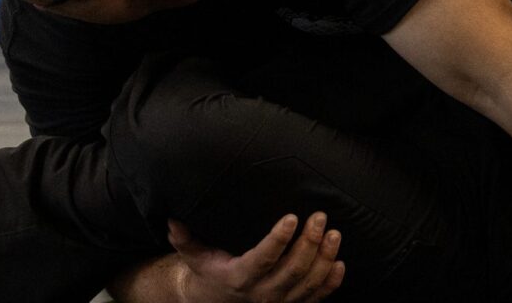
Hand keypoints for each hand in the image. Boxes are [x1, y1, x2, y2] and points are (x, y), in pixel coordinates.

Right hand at [168, 212, 345, 302]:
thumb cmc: (208, 274)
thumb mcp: (193, 257)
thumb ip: (184, 239)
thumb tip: (172, 220)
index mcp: (240, 277)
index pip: (263, 258)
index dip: (278, 239)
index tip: (291, 217)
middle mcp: (262, 294)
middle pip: (293, 270)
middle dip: (310, 242)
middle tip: (319, 217)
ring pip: (308, 283)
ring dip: (325, 258)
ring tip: (334, 233)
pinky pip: (317, 298)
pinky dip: (330, 282)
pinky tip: (339, 263)